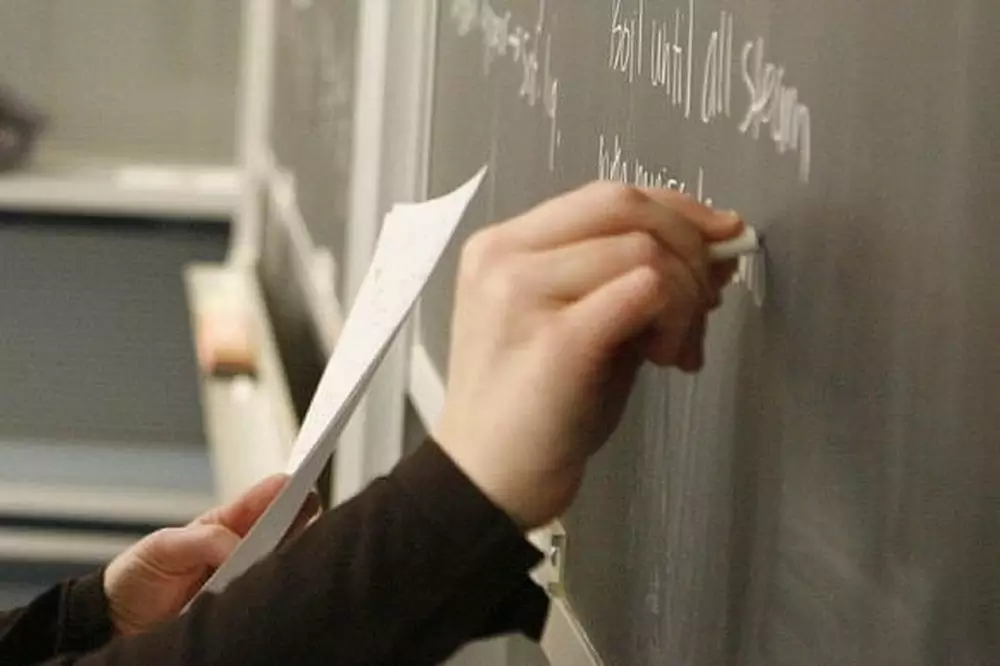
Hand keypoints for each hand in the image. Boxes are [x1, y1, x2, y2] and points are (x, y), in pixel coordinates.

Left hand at [104, 475, 319, 635]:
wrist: (120, 623)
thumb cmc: (138, 576)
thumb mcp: (163, 546)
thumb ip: (203, 539)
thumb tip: (238, 546)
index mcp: (224, 525)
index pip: (263, 500)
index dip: (285, 488)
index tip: (299, 482)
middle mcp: (241, 550)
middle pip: (283, 529)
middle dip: (297, 518)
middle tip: (308, 510)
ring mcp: (244, 579)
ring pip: (279, 561)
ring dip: (286, 553)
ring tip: (292, 545)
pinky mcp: (242, 608)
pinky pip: (265, 594)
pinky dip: (271, 588)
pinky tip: (274, 582)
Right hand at [434, 183, 741, 529]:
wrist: (488, 481)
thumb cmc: (534, 412)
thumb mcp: (580, 325)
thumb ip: (630, 281)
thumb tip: (712, 250)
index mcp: (504, 246)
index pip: (606, 196)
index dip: (675, 208)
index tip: (719, 234)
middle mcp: (504, 257)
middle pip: (624, 205)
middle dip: (690, 243)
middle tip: (710, 299)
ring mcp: (522, 293)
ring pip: (642, 249)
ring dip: (686, 295)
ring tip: (676, 349)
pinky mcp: (556, 339)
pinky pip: (644, 290)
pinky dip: (674, 317)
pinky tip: (667, 358)